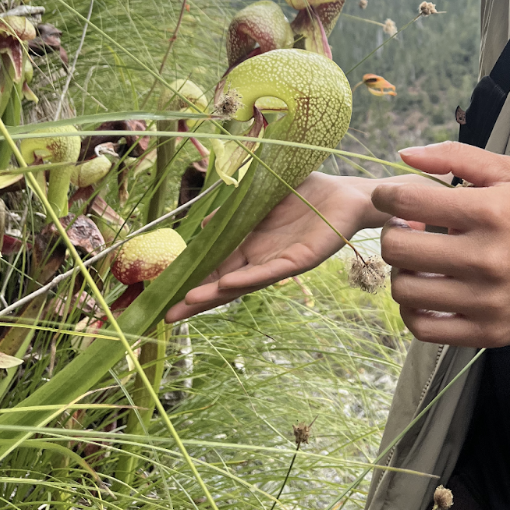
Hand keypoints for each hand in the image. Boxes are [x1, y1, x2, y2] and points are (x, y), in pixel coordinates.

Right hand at [166, 172, 390, 321]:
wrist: (346, 193)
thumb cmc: (304, 194)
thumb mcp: (259, 199)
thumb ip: (232, 213)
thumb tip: (202, 224)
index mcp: (251, 245)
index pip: (215, 267)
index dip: (192, 280)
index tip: (164, 294)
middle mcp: (262, 258)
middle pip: (224, 283)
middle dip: (196, 300)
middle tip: (165, 316)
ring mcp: (280, 260)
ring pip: (244, 282)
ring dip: (216, 292)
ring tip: (189, 302)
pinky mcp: (302, 258)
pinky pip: (273, 271)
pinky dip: (250, 277)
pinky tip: (228, 283)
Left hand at [375, 142, 509, 347]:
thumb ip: (456, 156)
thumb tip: (404, 155)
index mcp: (489, 211)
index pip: (407, 202)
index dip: (387, 196)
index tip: (393, 199)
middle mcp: (485, 258)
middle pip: (398, 248)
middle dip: (392, 233)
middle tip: (407, 230)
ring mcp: (486, 301)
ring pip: (405, 290)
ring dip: (401, 272)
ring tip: (419, 262)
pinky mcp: (488, 333)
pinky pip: (424, 329)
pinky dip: (412, 311)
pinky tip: (425, 293)